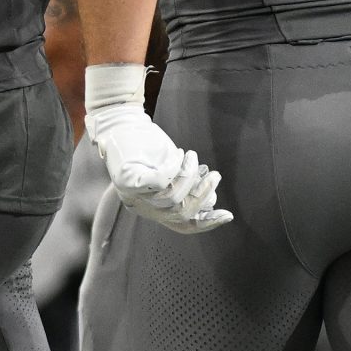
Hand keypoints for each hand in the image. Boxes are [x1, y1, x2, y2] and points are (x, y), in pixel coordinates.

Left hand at [85, 64, 232, 233]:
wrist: (122, 125)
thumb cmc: (149, 148)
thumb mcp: (171, 171)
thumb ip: (186, 186)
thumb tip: (212, 198)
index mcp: (152, 208)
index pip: (181, 226)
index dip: (206, 223)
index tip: (228, 215)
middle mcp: (140, 207)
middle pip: (180, 215)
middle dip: (202, 194)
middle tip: (214, 175)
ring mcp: (132, 195)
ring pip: (172, 199)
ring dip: (188, 175)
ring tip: (192, 156)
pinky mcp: (127, 181)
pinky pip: (160, 182)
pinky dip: (174, 166)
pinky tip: (178, 154)